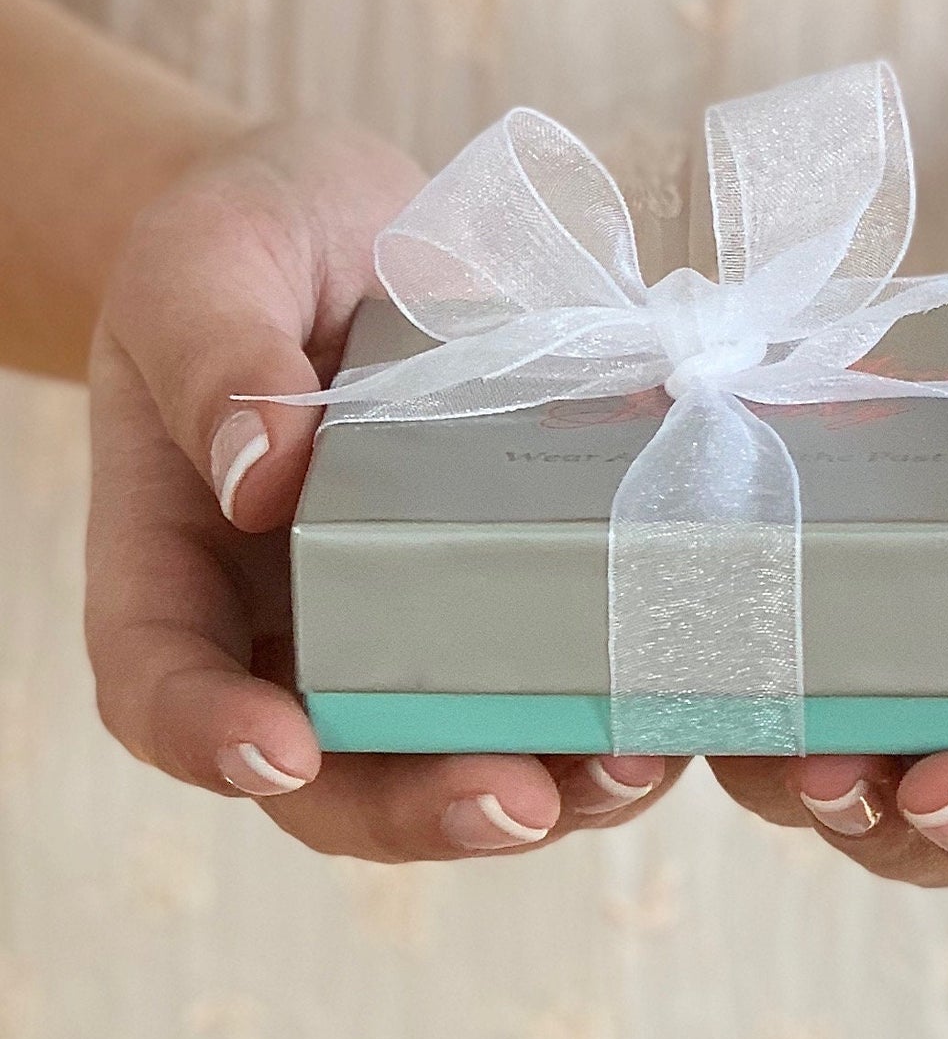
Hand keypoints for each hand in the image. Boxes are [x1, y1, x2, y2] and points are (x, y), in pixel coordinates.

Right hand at [86, 121, 686, 859]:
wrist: (364, 232)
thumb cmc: (258, 241)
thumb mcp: (213, 255)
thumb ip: (212, 342)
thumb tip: (261, 463)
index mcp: (186, 563)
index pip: (161, 684)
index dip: (208, 735)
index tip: (279, 745)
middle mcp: (299, 627)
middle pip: (336, 774)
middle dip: (426, 806)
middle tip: (517, 801)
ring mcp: (415, 624)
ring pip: (464, 754)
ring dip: (555, 786)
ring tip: (636, 762)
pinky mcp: (518, 592)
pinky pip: (561, 681)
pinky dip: (625, 703)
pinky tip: (696, 688)